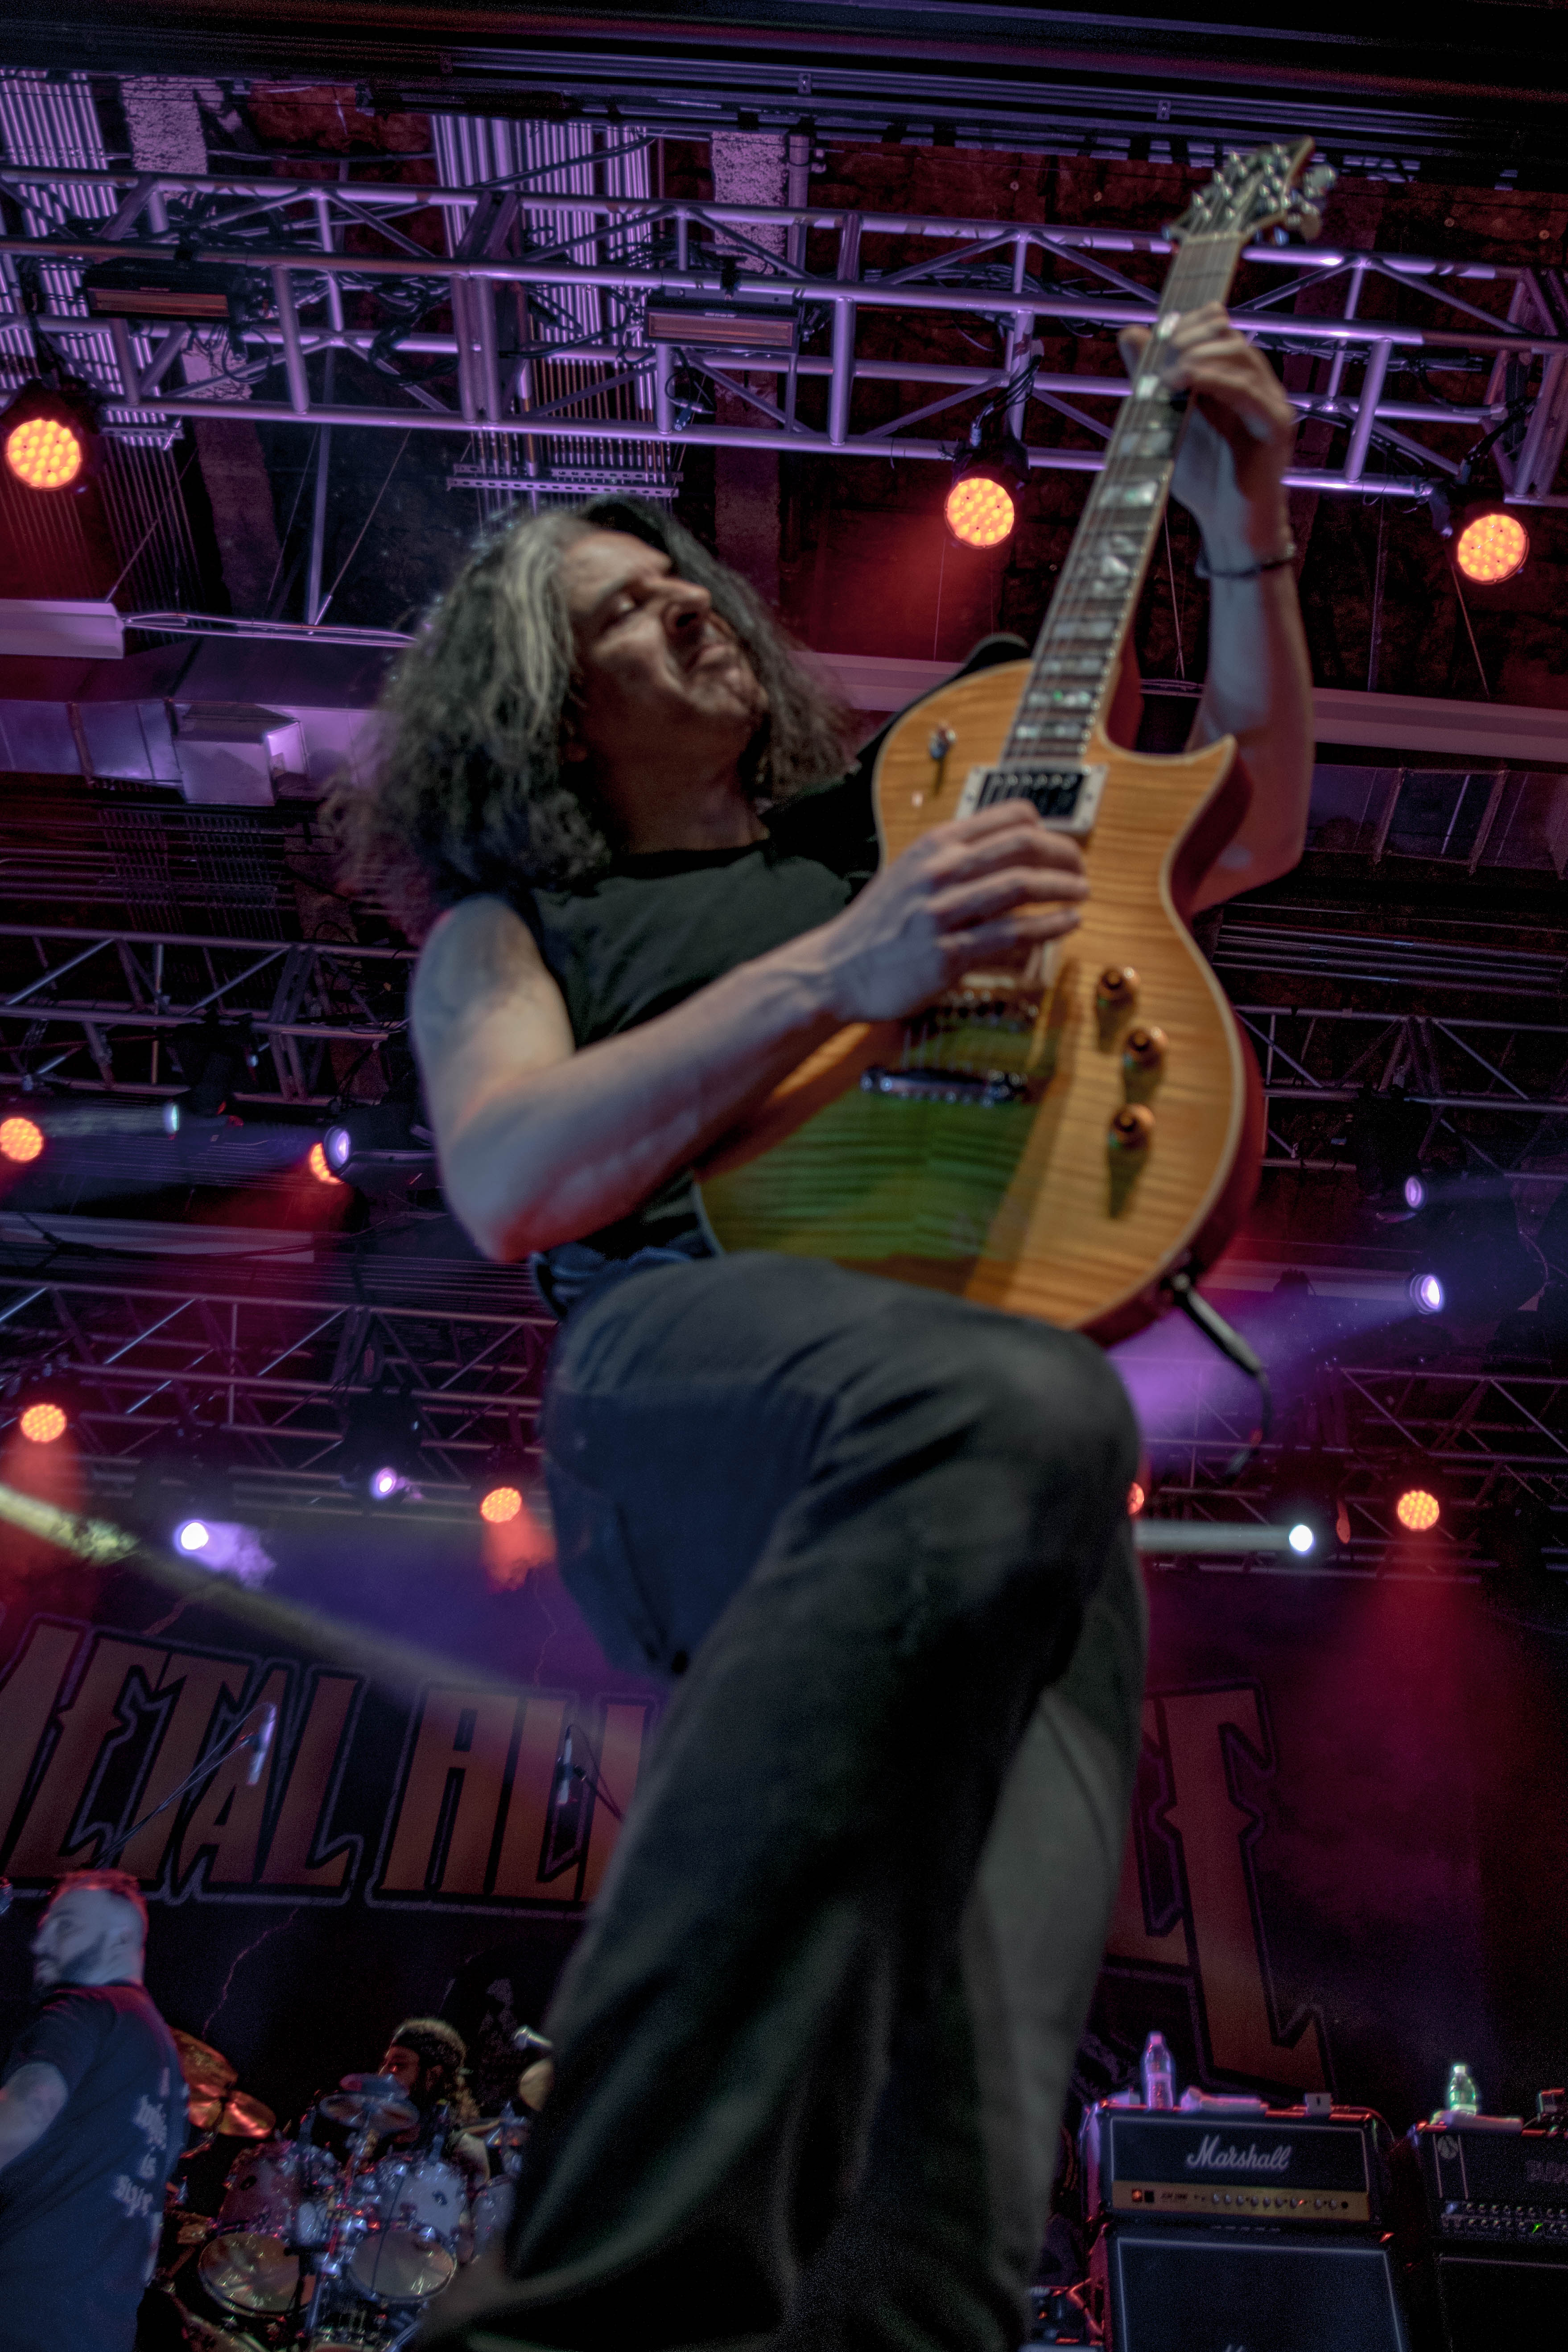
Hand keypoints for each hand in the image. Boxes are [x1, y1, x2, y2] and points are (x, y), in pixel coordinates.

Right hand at [806, 803, 1087, 1022]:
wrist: (835, 970)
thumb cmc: (876, 927)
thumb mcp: (910, 874)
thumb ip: (953, 860)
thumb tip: (1007, 853)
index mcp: (934, 845)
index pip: (1007, 817)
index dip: (1046, 829)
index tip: (1060, 846)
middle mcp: (939, 871)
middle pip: (1023, 846)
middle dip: (1064, 855)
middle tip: (1081, 871)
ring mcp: (942, 912)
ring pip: (1020, 886)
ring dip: (1062, 888)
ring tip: (1081, 894)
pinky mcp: (947, 954)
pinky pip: (1010, 934)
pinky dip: (1048, 926)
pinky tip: (1067, 924)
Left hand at [1118, 302, 1296, 567]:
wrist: (1227, 527)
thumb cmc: (1202, 478)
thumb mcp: (1167, 422)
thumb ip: (1152, 379)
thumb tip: (1131, 333)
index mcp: (1235, 378)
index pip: (1219, 329)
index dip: (1190, 323)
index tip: (1158, 336)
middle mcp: (1258, 384)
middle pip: (1230, 337)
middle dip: (1193, 338)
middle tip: (1161, 354)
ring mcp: (1271, 404)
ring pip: (1242, 358)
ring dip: (1201, 357)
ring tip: (1168, 374)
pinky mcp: (1276, 427)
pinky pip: (1250, 393)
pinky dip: (1216, 381)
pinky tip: (1185, 382)